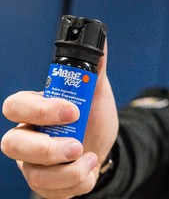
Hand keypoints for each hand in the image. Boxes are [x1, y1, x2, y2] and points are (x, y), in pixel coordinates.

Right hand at [1, 42, 118, 197]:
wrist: (103, 146)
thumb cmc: (94, 119)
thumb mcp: (97, 94)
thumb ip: (95, 70)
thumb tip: (102, 38)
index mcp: (36, 110)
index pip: (16, 105)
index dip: (39, 110)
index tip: (73, 111)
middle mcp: (28, 135)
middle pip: (12, 143)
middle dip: (47, 148)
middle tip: (76, 145)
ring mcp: (33, 162)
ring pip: (32, 173)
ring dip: (66, 172)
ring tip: (89, 158)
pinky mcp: (44, 183)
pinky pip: (50, 191)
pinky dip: (75, 184)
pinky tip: (88, 170)